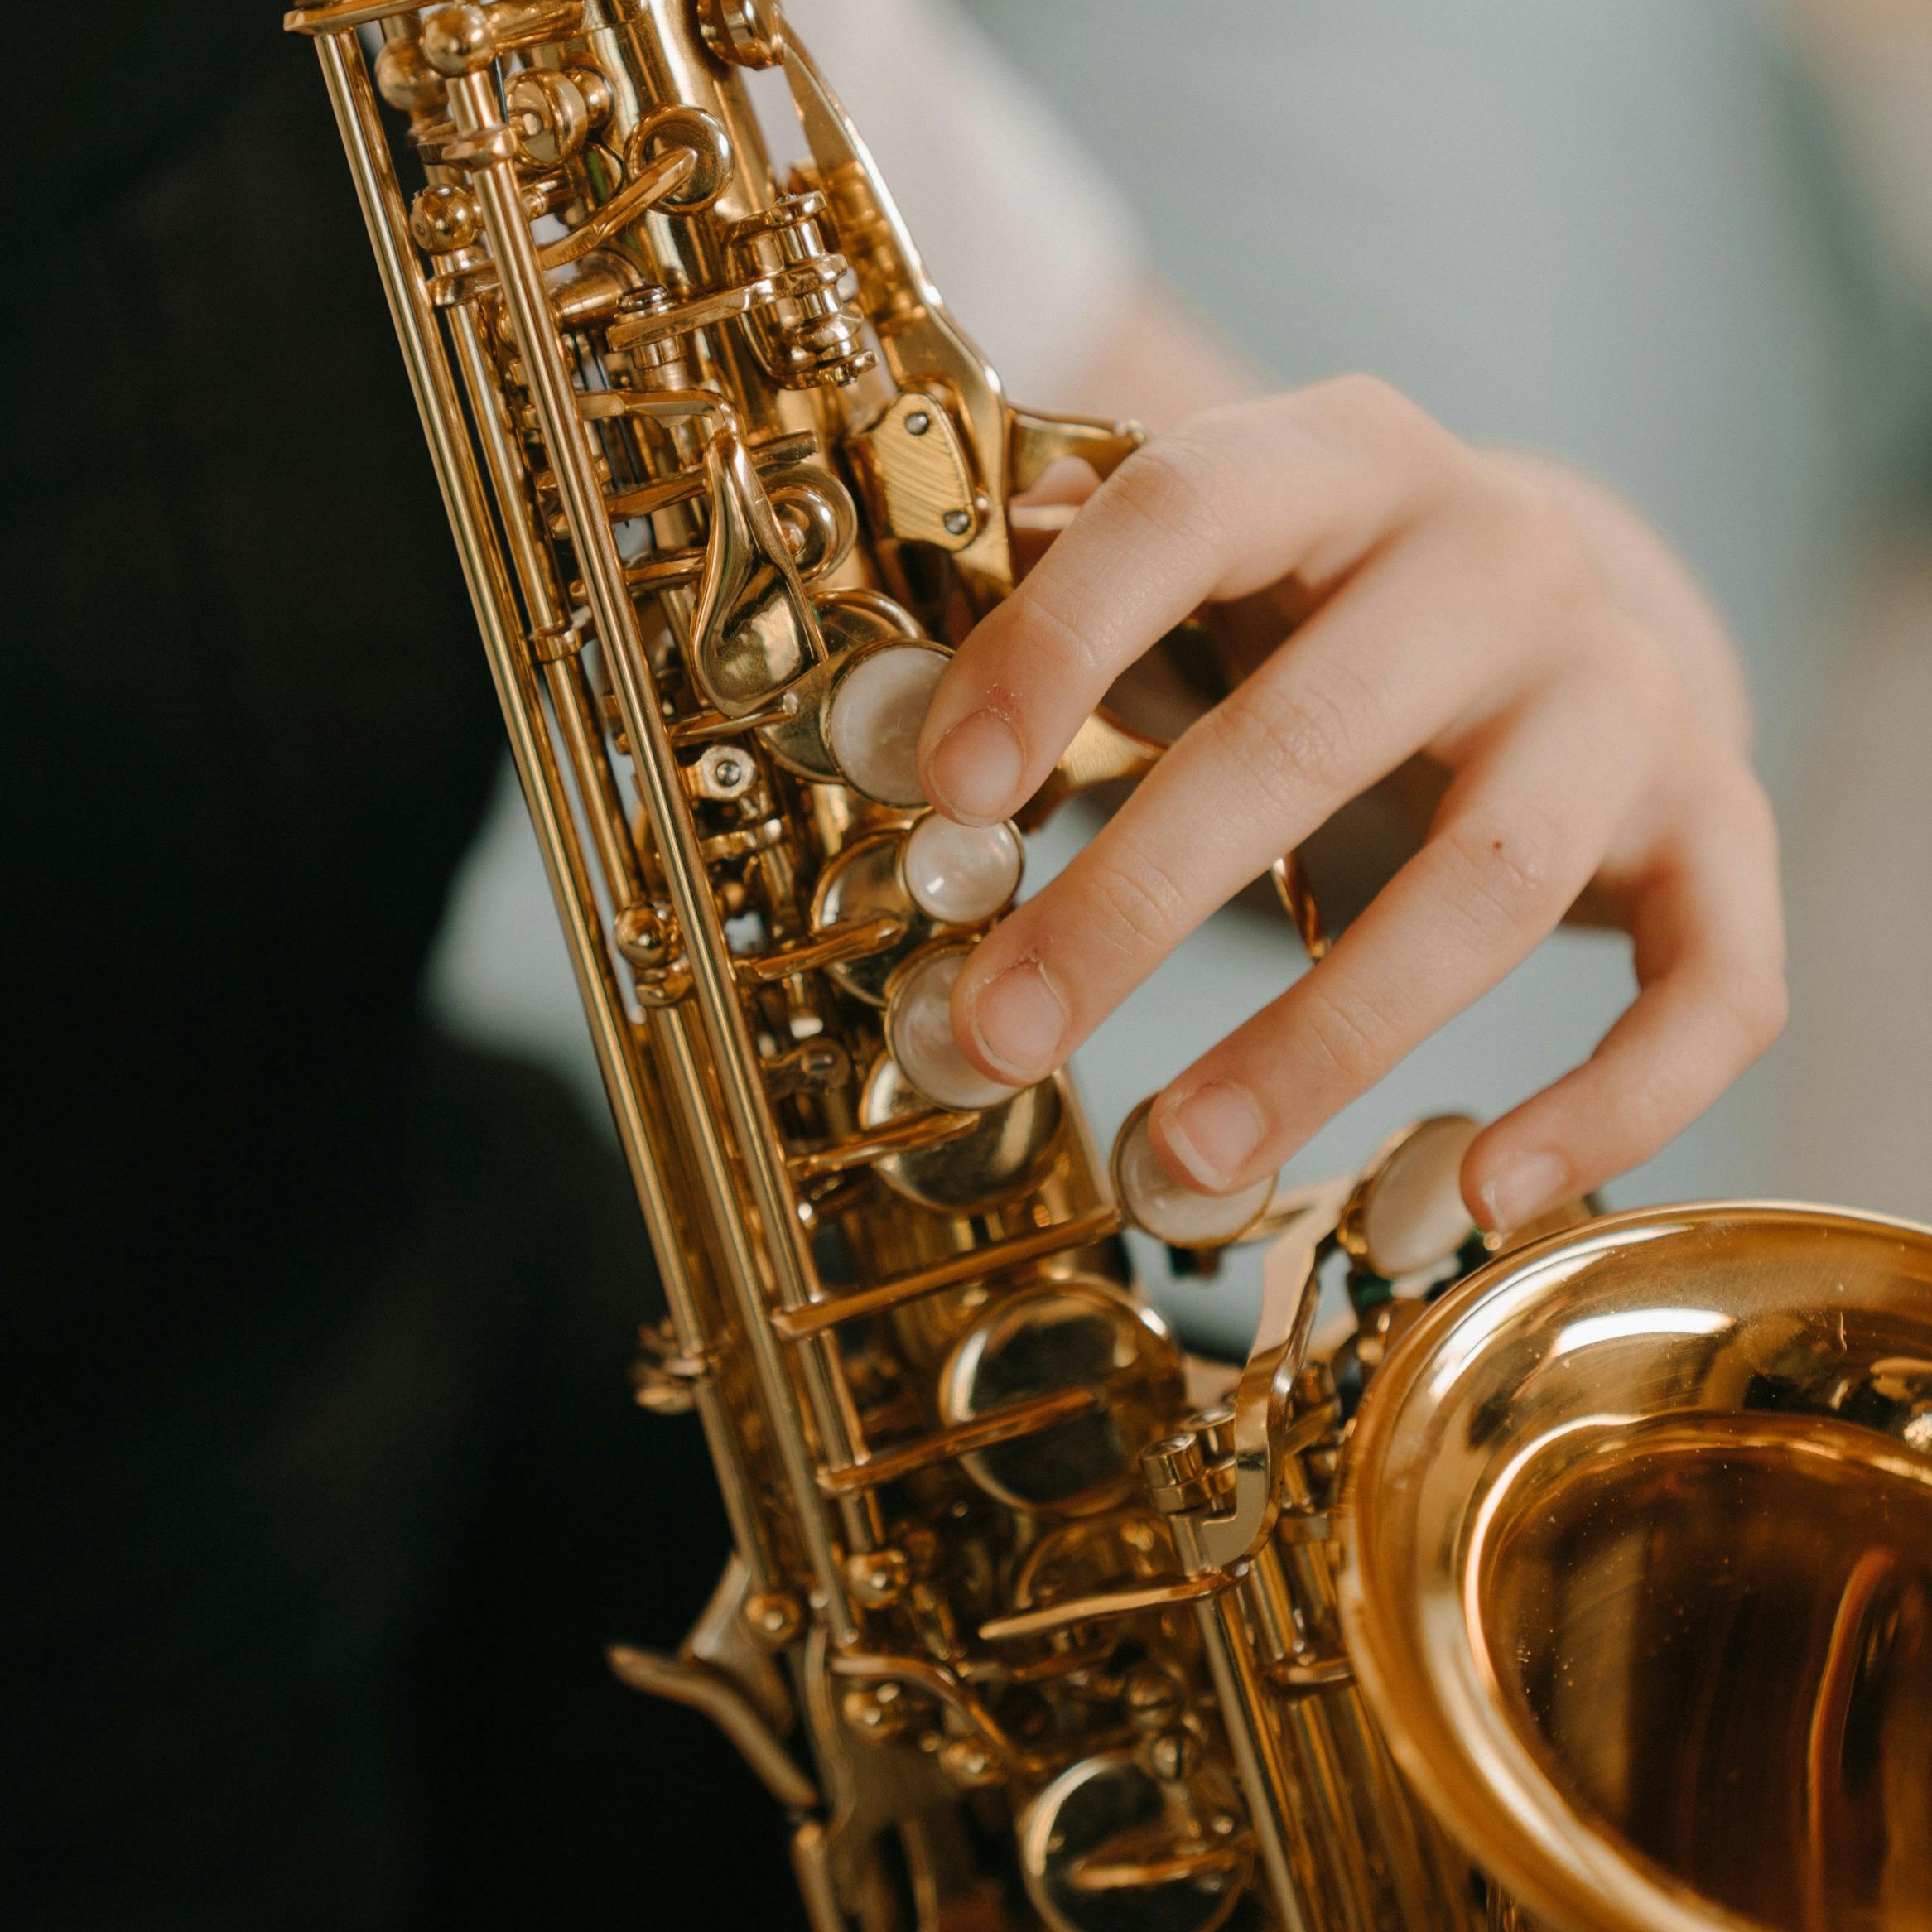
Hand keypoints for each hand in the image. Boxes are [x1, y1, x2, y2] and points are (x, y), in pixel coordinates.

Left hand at [915, 377, 1784, 1230]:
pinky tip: (1470, 1195)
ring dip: (1320, 1042)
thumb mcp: (1212, 568)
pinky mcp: (1718, 831)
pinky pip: (1709, 988)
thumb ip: (1070, 613)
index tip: (953, 796)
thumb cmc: (1333, 605)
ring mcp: (1629, 700)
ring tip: (1177, 1161)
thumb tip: (901, 719)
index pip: (1190, 512)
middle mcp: (1504, 562)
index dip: (1059, 644)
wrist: (1569, 603)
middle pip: (1316, 734)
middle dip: (1137, 906)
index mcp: (1344, 463)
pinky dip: (1607, 1106)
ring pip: (1488, 887)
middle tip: (1001, 1038)